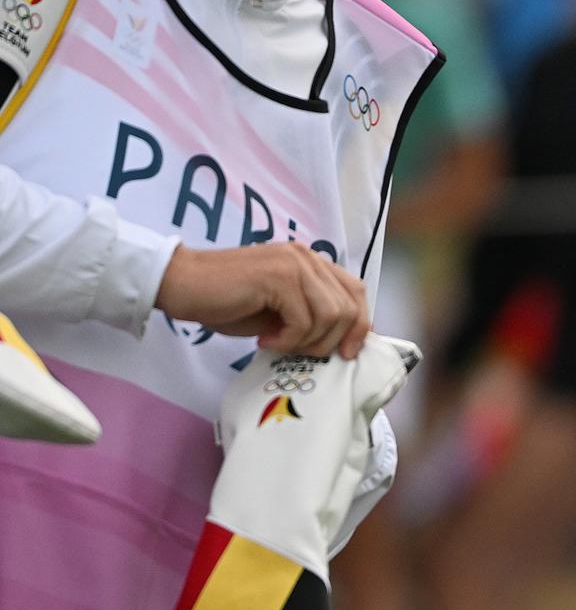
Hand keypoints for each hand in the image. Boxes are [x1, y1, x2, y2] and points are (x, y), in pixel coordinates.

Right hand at [154, 243, 370, 358]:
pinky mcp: (277, 277)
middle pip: (349, 307)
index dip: (359, 326)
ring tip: (279, 344)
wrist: (183, 286)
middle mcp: (307, 257)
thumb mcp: (280, 312)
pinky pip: (303, 320)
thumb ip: (311, 317)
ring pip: (330, 315)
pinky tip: (266, 340)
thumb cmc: (228, 302)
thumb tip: (343, 342)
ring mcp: (293, 263)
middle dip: (331, 340)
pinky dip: (287, 340)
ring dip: (307, 341)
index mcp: (311, 262)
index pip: (355, 291)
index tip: (347, 352)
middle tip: (302, 352)